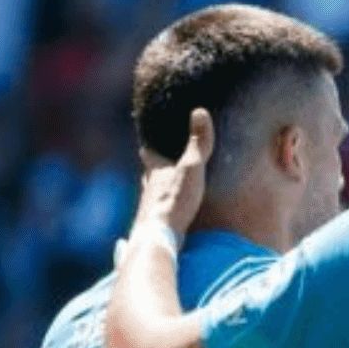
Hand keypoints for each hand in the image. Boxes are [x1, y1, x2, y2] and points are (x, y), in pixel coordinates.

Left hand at [136, 108, 213, 236]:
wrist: (159, 236)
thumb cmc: (175, 200)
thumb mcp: (191, 168)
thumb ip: (198, 143)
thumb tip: (200, 111)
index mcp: (156, 171)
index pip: (148, 153)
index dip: (149, 144)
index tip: (148, 137)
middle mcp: (149, 188)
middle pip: (148, 173)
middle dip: (153, 166)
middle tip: (158, 160)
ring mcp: (149, 208)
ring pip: (151, 193)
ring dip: (157, 188)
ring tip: (166, 186)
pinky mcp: (155, 225)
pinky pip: (159, 211)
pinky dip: (164, 208)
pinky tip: (170, 213)